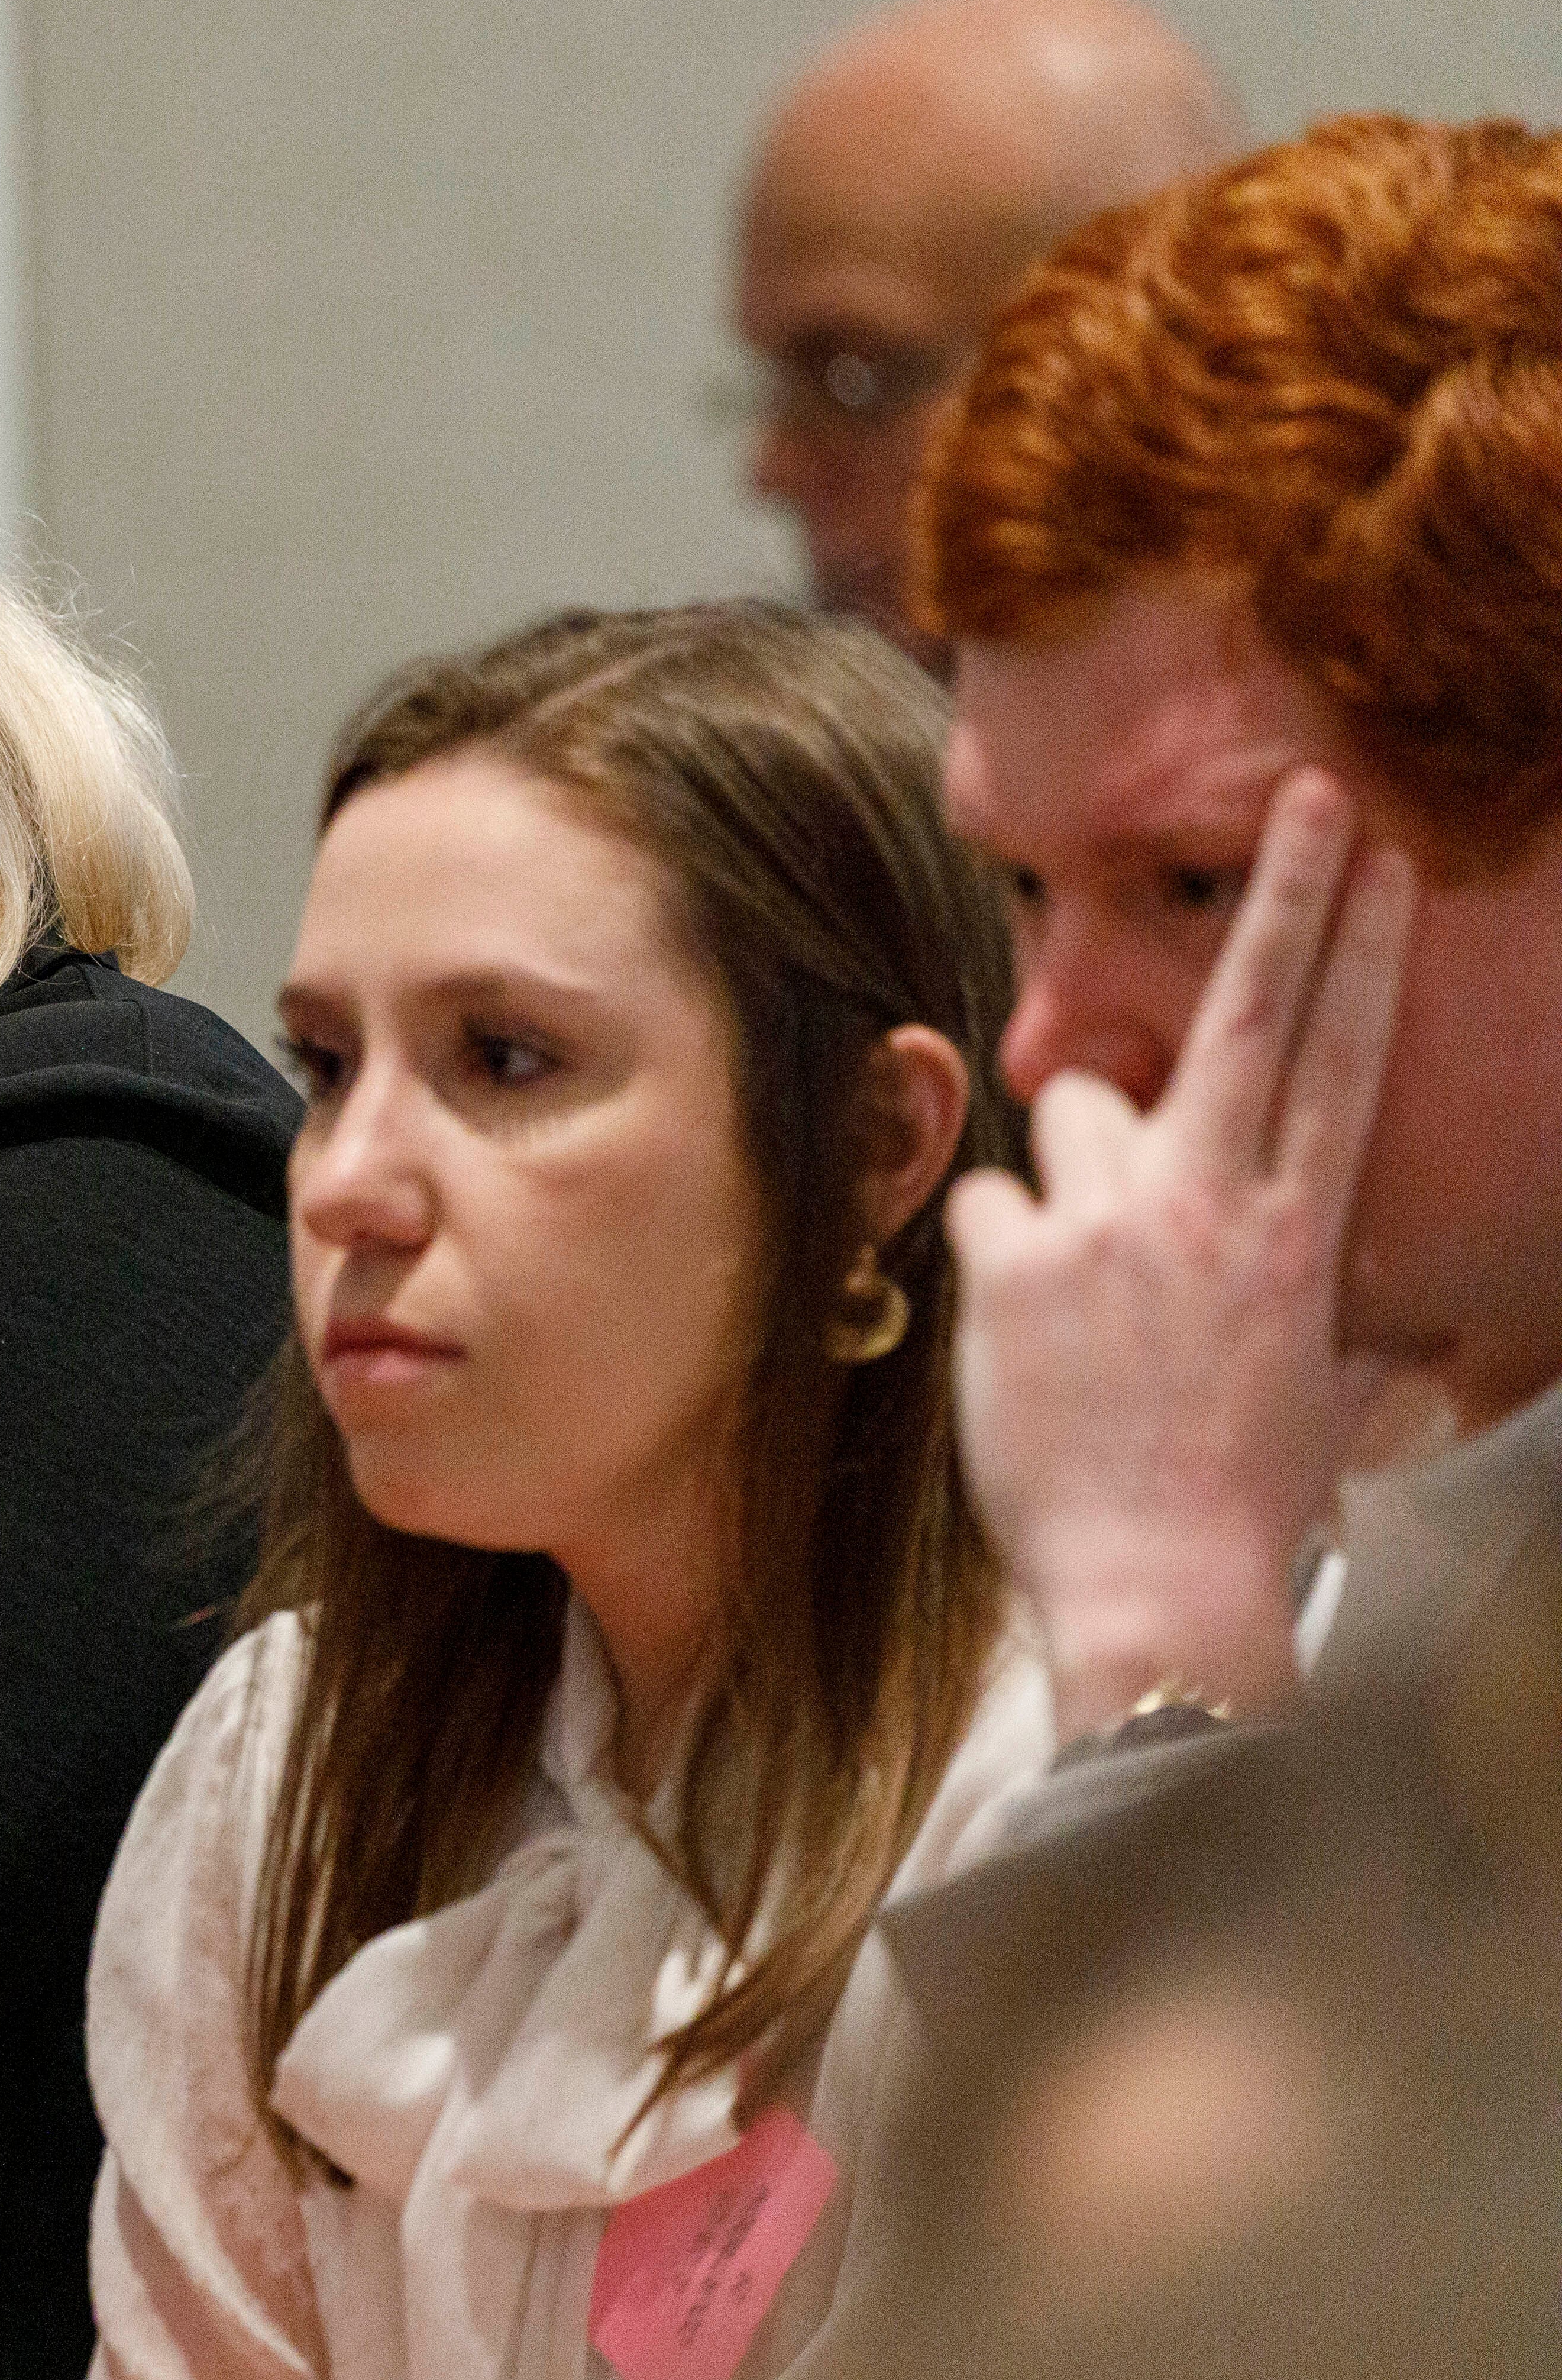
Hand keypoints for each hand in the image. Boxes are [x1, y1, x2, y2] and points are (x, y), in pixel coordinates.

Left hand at [946, 768, 1415, 1736]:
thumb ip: (1341, 1333)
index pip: (1343, 1059)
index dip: (1363, 948)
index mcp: (1301, 1234)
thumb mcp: (1320, 1398)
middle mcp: (1214, 1209)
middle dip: (1291, 895)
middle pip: (1253, 1016)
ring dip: (1077, 1163)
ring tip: (1090, 1272)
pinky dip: (999, 1245)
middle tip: (1315, 795)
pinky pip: (991, 1201)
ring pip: (1079, 1109)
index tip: (1383, 857)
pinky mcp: (1017, 1265)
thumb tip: (1387, 1336)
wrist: (1161, 1583)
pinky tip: (1023, 1321)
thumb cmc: (1241, 1503)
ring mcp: (1113, 1229)